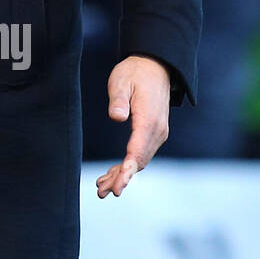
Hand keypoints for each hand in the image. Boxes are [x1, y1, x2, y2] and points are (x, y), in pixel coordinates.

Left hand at [97, 54, 170, 197]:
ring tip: (102, 188)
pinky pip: (140, 153)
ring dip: (122, 175)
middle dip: (122, 178)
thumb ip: (119, 99)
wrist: (154, 66)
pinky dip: (126, 166)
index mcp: (149, 120)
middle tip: (103, 192)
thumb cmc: (135, 73)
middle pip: (139, 161)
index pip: (138, 151)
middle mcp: (157, 131)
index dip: (127, 170)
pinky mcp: (151, 133)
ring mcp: (157, 133)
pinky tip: (111, 175)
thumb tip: (117, 117)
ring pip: (140, 160)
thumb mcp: (122, 81)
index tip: (118, 185)